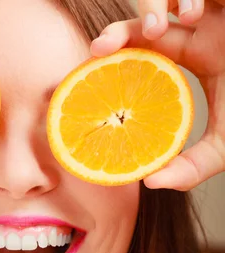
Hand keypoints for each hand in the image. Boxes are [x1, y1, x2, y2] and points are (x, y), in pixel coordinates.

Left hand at [90, 0, 224, 190]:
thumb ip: (192, 166)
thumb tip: (149, 183)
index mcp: (196, 54)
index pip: (146, 46)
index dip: (117, 50)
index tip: (92, 63)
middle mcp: (204, 27)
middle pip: (149, 18)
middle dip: (121, 29)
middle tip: (100, 48)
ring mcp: (218, 8)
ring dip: (157, 5)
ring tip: (170, 30)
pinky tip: (190, 13)